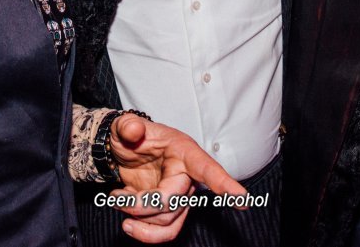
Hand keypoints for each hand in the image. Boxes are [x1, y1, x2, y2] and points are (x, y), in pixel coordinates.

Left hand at [109, 114, 247, 242]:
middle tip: (117, 197)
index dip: (224, 184)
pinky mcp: (170, 211)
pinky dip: (145, 233)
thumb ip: (127, 125)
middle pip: (175, 201)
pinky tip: (128, 224)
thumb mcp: (123, 125)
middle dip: (142, 204)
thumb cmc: (128, 137)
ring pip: (169, 221)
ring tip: (118, 201)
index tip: (242, 199)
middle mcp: (187, 175)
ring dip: (139, 218)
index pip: (206, 168)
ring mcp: (180, 196)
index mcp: (183, 151)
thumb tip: (133, 129)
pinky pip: (166, 232)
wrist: (119, 152)